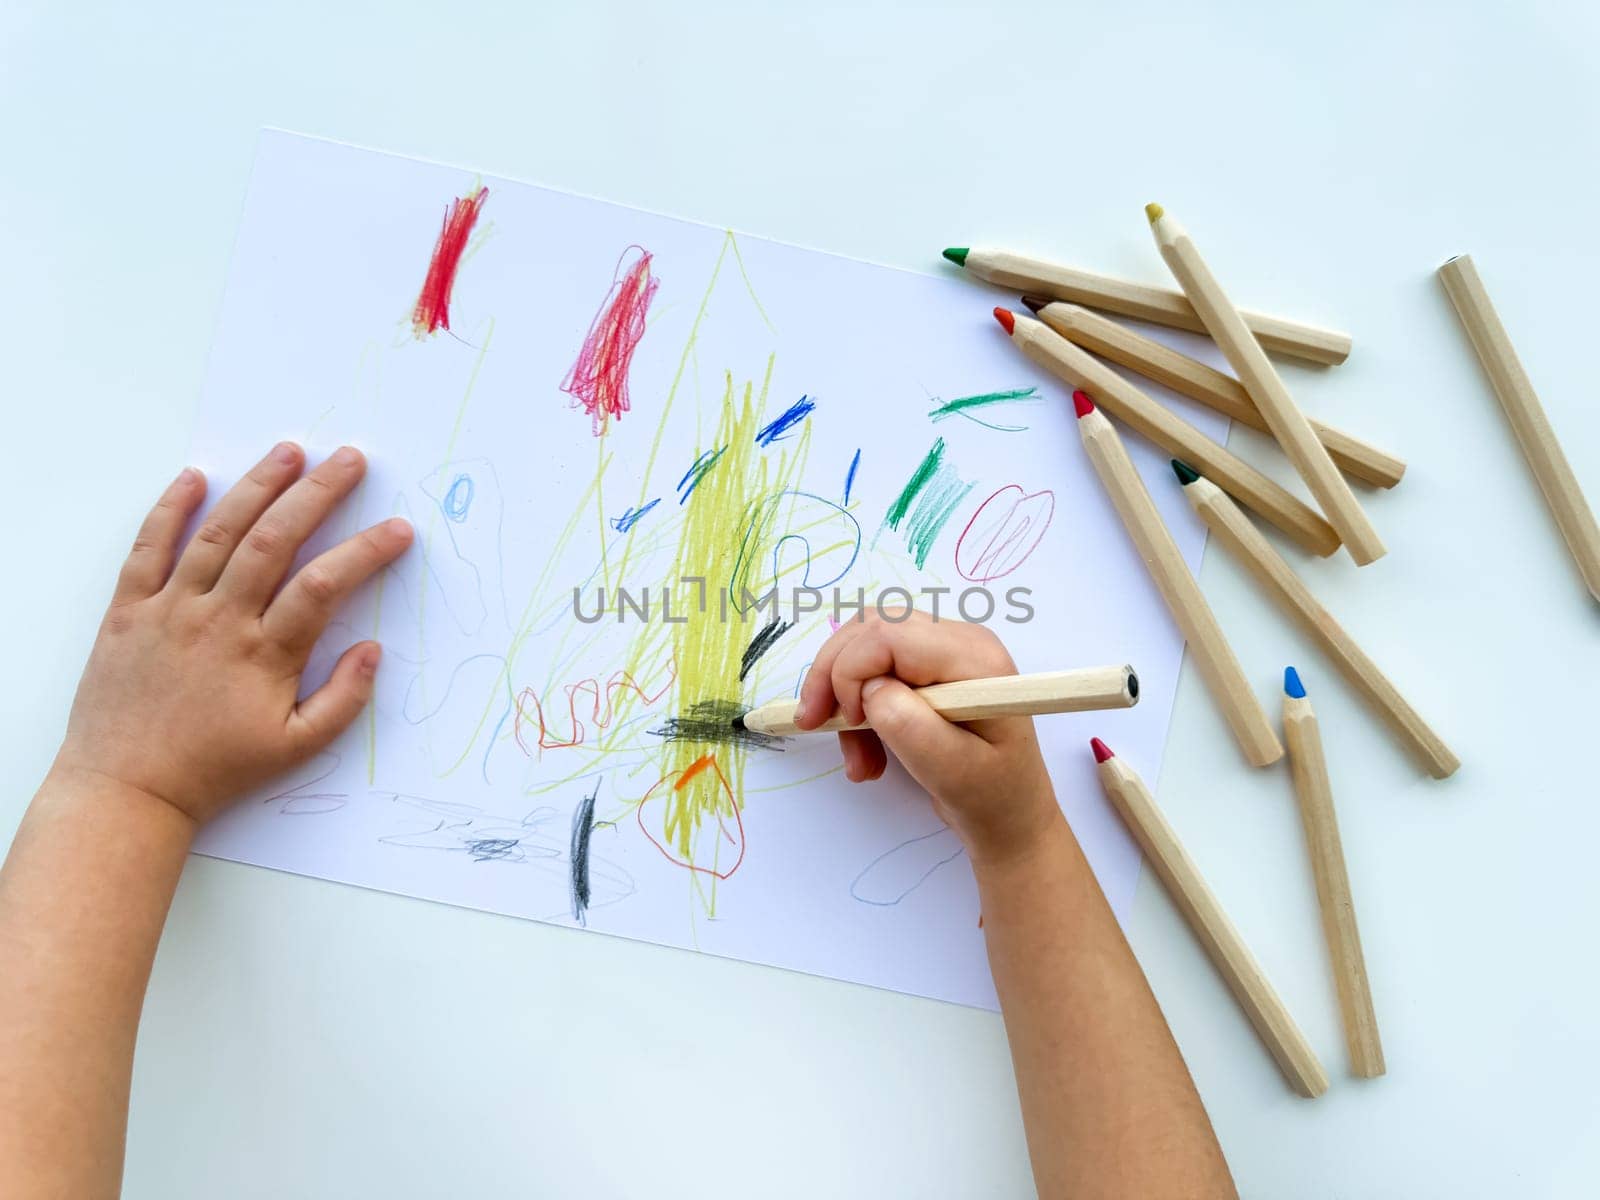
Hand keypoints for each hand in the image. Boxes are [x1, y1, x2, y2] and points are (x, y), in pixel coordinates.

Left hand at [52, 442, 412, 825]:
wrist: (127, 789)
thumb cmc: (215, 770)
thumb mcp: (295, 749)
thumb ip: (343, 700)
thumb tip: (374, 650)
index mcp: (263, 655)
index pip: (323, 586)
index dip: (364, 552)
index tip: (398, 530)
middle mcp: (218, 621)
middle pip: (274, 540)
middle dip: (318, 493)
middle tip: (350, 460)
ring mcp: (170, 610)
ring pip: (218, 532)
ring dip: (256, 487)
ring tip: (289, 451)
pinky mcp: (128, 610)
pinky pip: (148, 548)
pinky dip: (170, 508)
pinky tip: (195, 478)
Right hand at [794, 610, 1062, 866]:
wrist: (1012, 820)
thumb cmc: (992, 799)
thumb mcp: (952, 771)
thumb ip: (909, 725)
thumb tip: (869, 690)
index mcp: (975, 659)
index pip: (890, 633)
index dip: (851, 669)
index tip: (845, 721)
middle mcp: (960, 642)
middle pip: (872, 627)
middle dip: (834, 676)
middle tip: (814, 725)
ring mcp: (944, 653)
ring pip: (866, 648)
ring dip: (844, 700)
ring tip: (857, 762)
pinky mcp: (929, 672)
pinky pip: (875, 671)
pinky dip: (858, 711)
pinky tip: (866, 756)